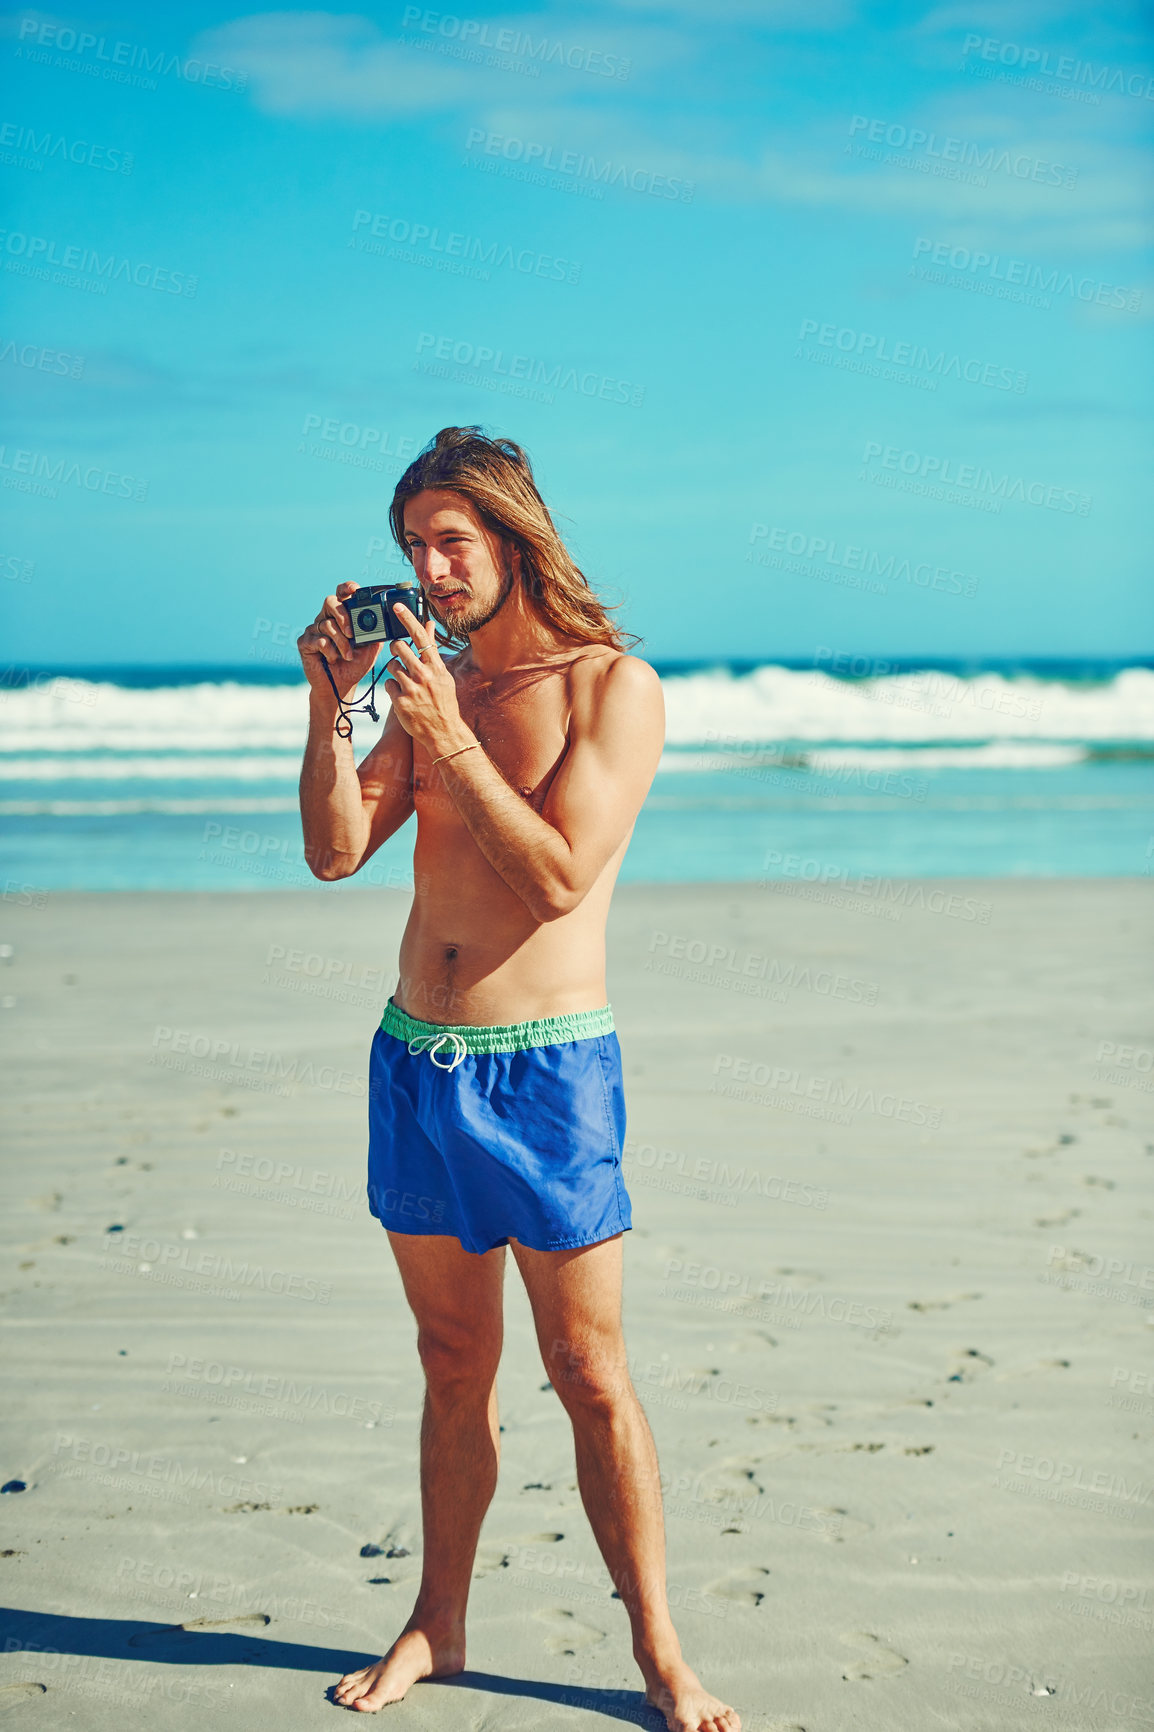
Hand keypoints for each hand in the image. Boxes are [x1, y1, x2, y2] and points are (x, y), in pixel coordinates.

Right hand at [298, 582, 380, 699]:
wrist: (341, 686)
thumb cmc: (354, 665)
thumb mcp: (370, 649)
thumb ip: (375, 634)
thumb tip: (384, 623)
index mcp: (341, 616)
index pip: (341, 595)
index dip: (346, 588)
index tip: (354, 590)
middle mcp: (325, 618)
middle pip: (330, 602)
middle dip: (343, 616)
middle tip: (352, 633)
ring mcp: (313, 630)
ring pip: (327, 625)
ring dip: (341, 643)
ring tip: (348, 656)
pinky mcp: (304, 642)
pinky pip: (319, 640)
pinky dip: (330, 651)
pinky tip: (333, 659)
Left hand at [381, 604, 474, 756]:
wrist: (443, 731)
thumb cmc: (443, 700)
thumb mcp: (442, 674)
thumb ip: (432, 649)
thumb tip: (429, 624)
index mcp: (436, 667)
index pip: (420, 636)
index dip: (407, 619)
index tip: (396, 606)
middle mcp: (424, 675)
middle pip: (399, 647)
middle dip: (396, 648)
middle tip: (399, 654)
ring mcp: (412, 689)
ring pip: (391, 665)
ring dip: (394, 670)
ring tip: (405, 680)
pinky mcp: (400, 702)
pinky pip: (388, 684)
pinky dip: (392, 688)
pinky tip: (402, 696)